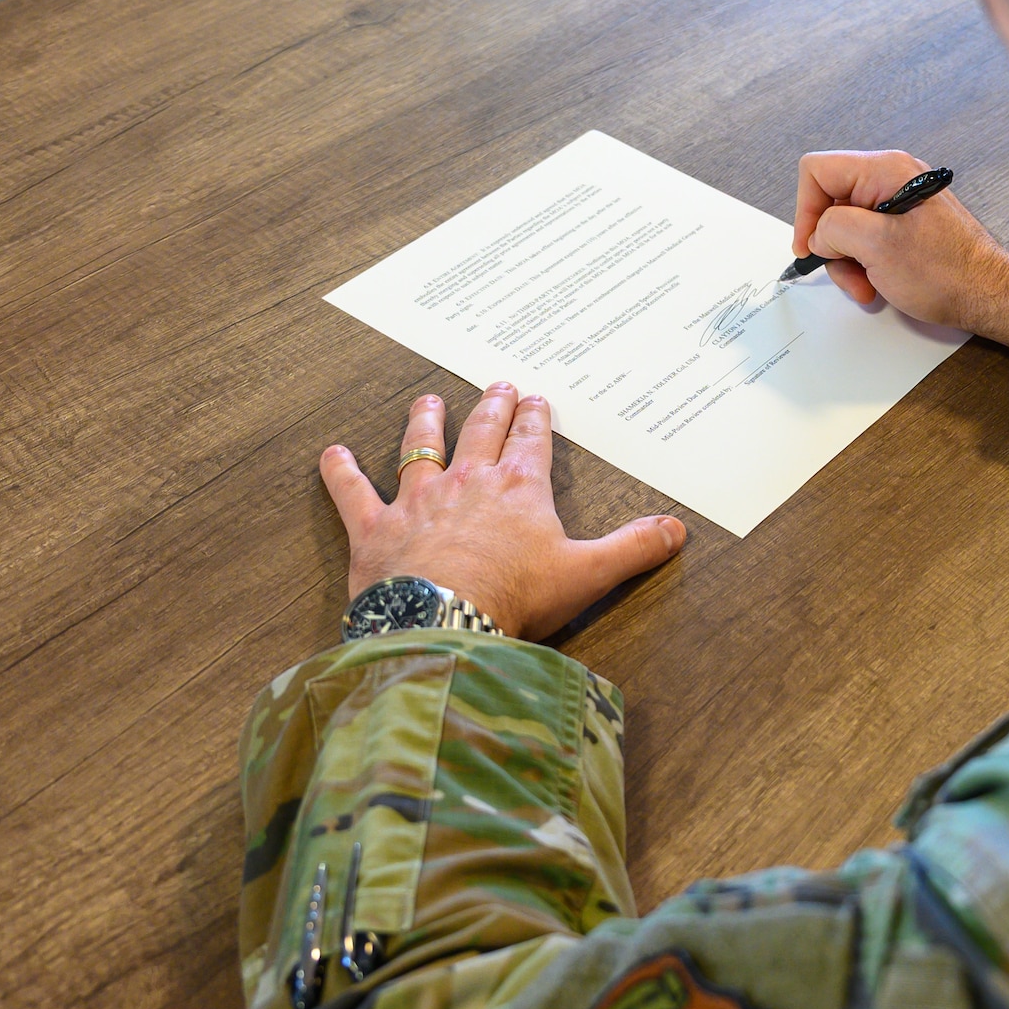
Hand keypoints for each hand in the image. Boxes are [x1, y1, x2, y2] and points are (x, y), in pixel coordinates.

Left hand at [320, 383, 685, 640]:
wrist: (444, 624)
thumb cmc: (514, 599)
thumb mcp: (587, 574)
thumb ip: (632, 548)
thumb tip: (676, 529)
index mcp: (519, 490)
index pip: (531, 442)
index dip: (535, 419)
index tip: (536, 399)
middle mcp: (468, 482)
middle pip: (481, 433)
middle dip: (491, 407)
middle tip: (496, 385)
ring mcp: (417, 501)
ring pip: (420, 448)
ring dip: (423, 422)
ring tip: (426, 400)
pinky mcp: (375, 528)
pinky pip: (353, 491)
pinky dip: (340, 472)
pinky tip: (332, 453)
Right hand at [792, 150, 1008, 352]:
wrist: (989, 294)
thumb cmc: (946, 272)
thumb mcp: (876, 246)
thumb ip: (834, 227)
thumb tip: (819, 231)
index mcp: (886, 170)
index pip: (818, 170)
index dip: (805, 209)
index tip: (811, 246)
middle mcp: (892, 178)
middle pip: (831, 200)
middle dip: (831, 243)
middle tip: (847, 273)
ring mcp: (901, 201)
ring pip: (847, 224)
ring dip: (848, 260)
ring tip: (867, 285)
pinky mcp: (907, 224)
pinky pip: (868, 237)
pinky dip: (865, 262)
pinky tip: (879, 283)